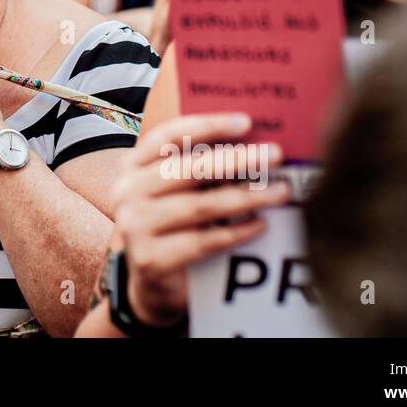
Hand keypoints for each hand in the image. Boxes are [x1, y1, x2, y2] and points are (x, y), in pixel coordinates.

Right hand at [111, 113, 289, 326]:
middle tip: (275, 154)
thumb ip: (199, 166)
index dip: (206, 126)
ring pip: (199, 206)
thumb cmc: (174, 225)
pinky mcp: (150, 259)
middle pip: (187, 169)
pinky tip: (262, 225)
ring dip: (245, 197)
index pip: (168, 136)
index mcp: (132, 166)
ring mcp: (134, 226)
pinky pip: (202, 242)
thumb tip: (253, 142)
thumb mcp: (179, 191)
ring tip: (280, 191)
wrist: (153, 283)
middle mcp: (126, 192)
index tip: (245, 122)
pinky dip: (236, 233)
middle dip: (236, 159)